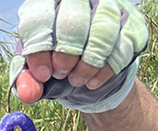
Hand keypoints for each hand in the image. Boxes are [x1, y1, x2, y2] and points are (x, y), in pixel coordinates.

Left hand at [9, 0, 148, 112]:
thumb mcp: (34, 70)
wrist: (86, 66)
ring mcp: (109, 6)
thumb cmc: (53, 61)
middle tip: (61, 74)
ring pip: (103, 32)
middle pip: (74, 21)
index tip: (42, 75)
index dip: (40, 49)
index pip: (40, 18)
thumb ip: (26, 81)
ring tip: (76, 81)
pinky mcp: (131, 22)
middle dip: (66, 55)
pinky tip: (92, 81)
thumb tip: (27, 94)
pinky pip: (123, 46)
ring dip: (88, 64)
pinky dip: (106, 70)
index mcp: (47, 2)